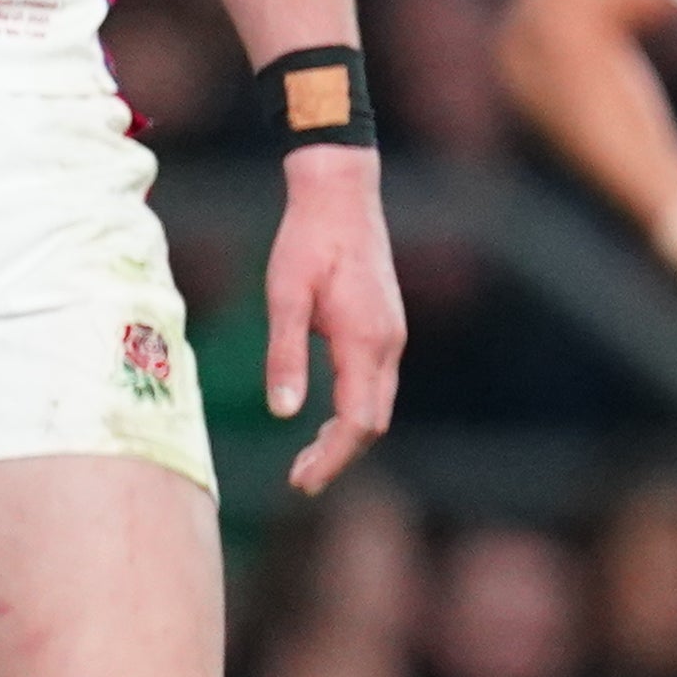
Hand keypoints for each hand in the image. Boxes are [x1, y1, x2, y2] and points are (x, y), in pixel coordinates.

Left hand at [261, 148, 406, 492]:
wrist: (341, 194)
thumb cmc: (307, 242)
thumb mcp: (284, 297)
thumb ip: (285, 355)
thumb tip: (284, 414)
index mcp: (365, 342)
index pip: (358, 422)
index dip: (332, 458)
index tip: (301, 482)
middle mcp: (388, 345)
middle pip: (373, 422)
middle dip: (340, 456)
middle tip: (299, 478)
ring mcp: (392, 336)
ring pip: (378, 405)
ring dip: (347, 436)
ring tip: (308, 456)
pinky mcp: (387, 327)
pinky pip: (377, 385)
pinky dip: (354, 411)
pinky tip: (325, 415)